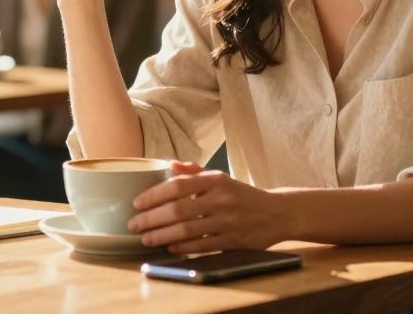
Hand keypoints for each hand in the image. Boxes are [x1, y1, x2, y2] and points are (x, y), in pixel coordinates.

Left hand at [127, 161, 290, 253]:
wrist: (277, 212)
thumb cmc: (242, 195)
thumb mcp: (221, 179)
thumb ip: (194, 173)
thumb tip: (170, 165)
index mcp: (216, 180)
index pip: (178, 186)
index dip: (154, 195)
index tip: (137, 203)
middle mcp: (221, 199)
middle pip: (178, 210)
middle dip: (152, 219)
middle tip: (134, 225)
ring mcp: (227, 221)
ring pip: (187, 231)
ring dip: (162, 236)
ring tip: (146, 239)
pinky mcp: (233, 241)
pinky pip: (202, 246)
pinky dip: (182, 247)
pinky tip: (170, 247)